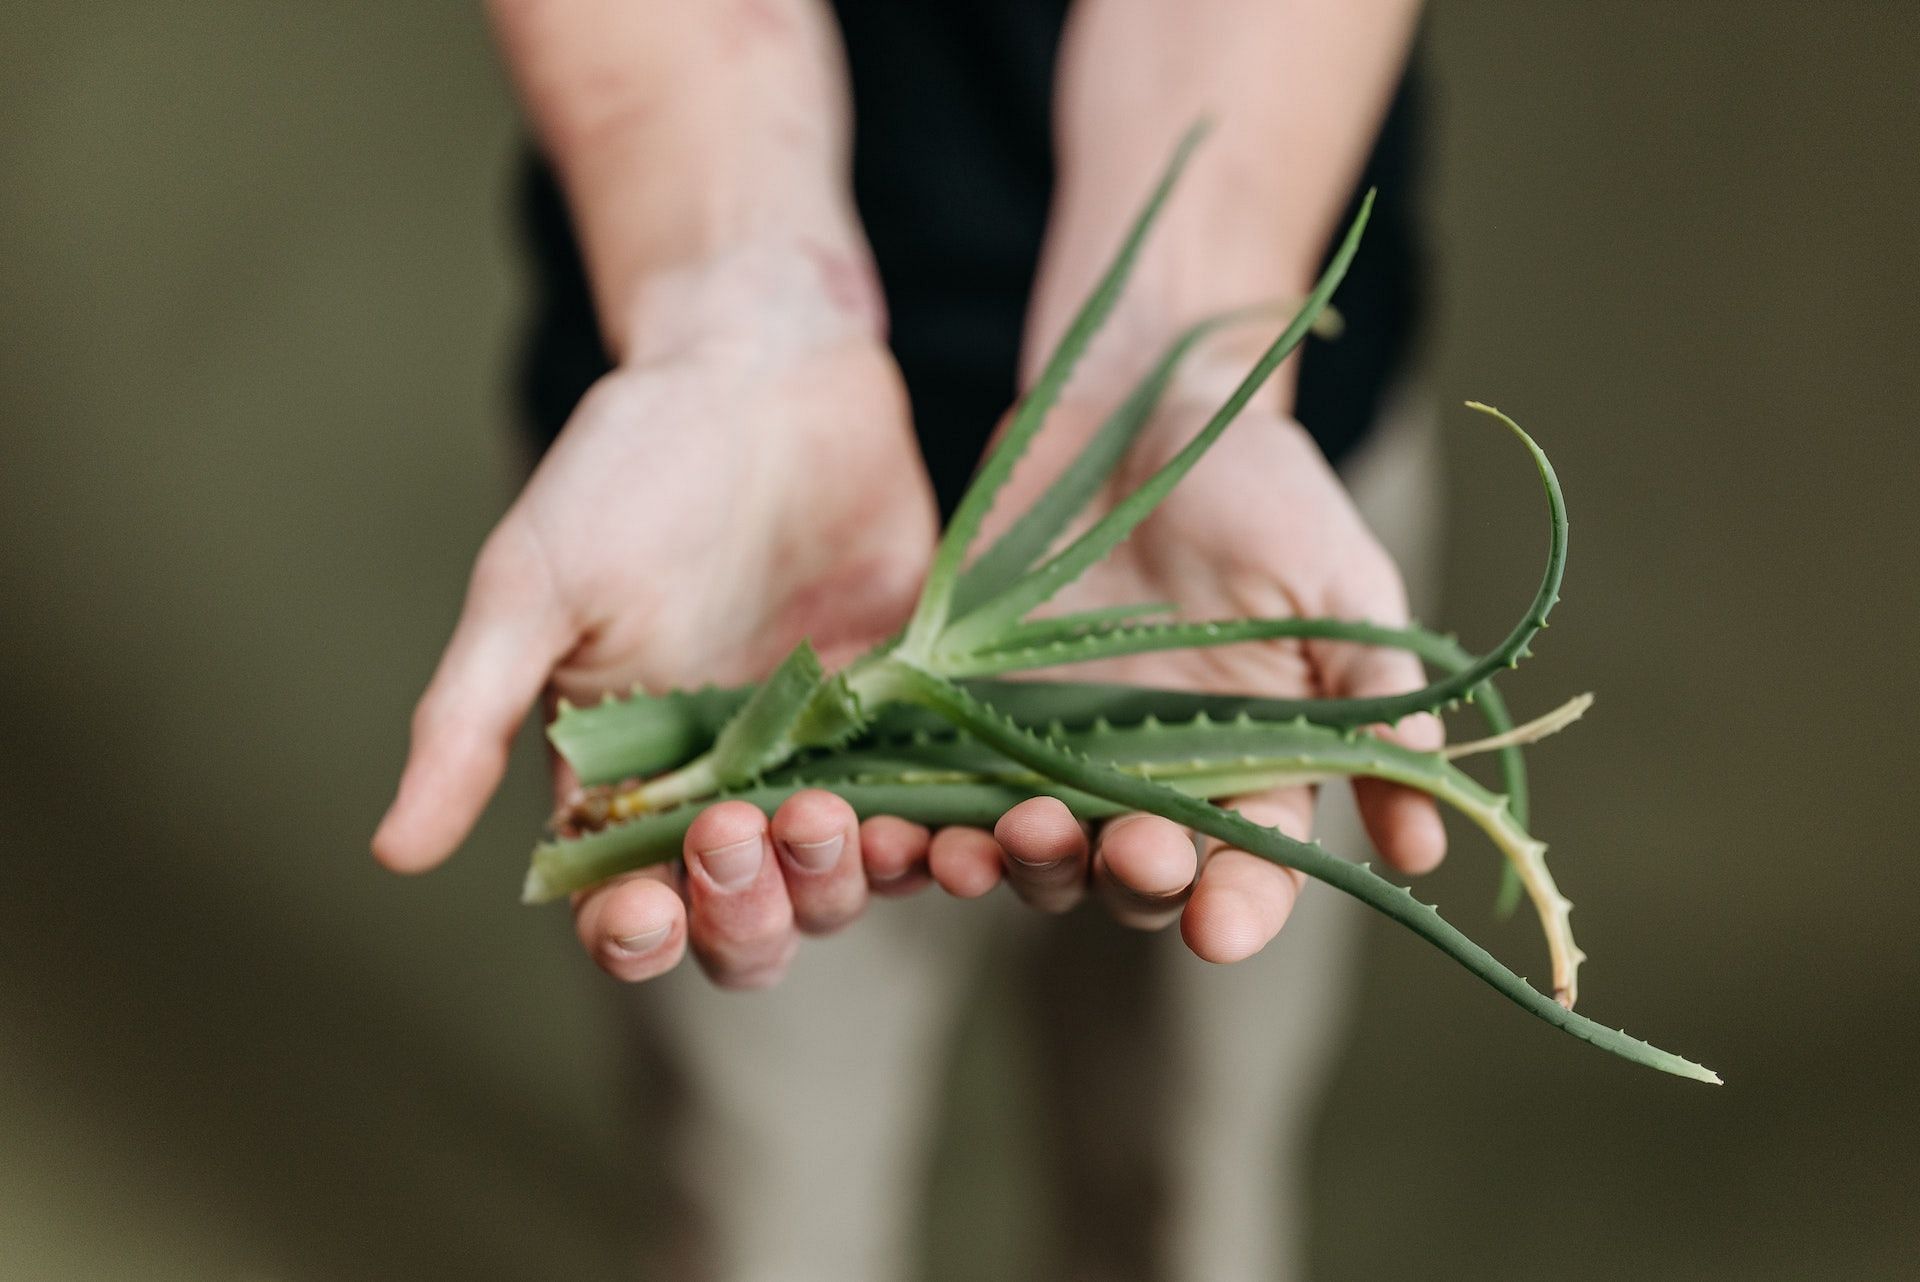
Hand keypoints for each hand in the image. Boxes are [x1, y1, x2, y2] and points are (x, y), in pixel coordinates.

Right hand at [373, 248, 937, 987]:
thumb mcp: (532, 587)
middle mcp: (729, 789)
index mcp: (624, 779)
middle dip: (747, 911)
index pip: (627, 907)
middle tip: (745, 832)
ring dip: (844, 881)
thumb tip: (391, 850)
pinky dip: (954, 839)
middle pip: (747, 923)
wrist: (765, 369)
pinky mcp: (917, 716)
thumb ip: (470, 720)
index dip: (637, 934)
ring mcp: (829, 758)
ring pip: (846, 883)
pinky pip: (941, 808)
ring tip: (838, 819)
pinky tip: (966, 830)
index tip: (647, 908)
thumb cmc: (627, 468)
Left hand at [886, 362, 1445, 961]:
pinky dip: (918, 826)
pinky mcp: (967, 713)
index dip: (1240, 908)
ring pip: (1033, 852)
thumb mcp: (1336, 581)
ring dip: (1017, 866)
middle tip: (1126, 852)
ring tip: (996, 846)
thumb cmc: (1259, 487)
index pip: (1251, 869)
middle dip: (1131, 880)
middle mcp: (1150, 778)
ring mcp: (1052, 750)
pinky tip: (899, 830)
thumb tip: (1425, 844)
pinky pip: (938, 792)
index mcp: (1250, 764)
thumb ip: (1371, 697)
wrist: (1139, 403)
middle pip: (1136, 878)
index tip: (1221, 929)